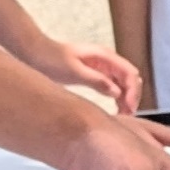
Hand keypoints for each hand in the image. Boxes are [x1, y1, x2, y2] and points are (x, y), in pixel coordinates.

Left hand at [28, 37, 142, 115]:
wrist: (36, 53)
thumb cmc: (52, 60)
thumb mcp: (74, 72)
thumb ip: (97, 81)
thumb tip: (117, 92)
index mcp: (104, 56)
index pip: (130, 73)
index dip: (133, 91)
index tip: (129, 108)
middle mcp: (106, 60)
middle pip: (130, 78)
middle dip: (132, 96)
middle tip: (128, 115)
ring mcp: (102, 67)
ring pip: (123, 84)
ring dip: (126, 98)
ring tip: (124, 116)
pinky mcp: (95, 74)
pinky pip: (113, 87)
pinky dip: (117, 98)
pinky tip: (116, 110)